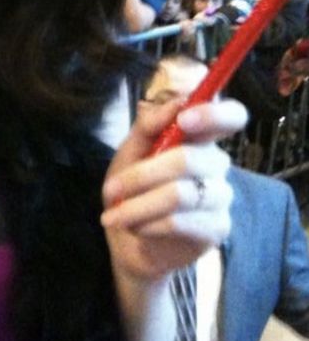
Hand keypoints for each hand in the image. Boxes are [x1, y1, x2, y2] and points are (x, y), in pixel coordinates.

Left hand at [101, 97, 246, 281]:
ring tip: (113, 216)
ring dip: (138, 206)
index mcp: (199, 136)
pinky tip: (134, 228)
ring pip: (180, 195)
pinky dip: (148, 225)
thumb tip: (176, 104)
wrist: (131, 236)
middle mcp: (216, 163)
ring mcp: (220, 196)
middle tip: (110, 189)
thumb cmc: (134, 185)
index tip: (184, 120)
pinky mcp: (217, 228)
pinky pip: (181, 223)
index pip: (231, 116)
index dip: (214, 114)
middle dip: (141, 175)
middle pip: (189, 160)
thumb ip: (149, 125)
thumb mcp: (132, 150)